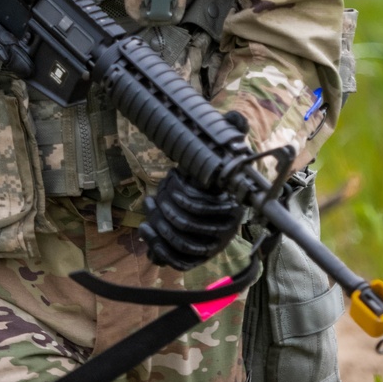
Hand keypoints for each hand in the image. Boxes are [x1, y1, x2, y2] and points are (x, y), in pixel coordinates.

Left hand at [138, 113, 249, 270]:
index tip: (170, 176)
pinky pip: (177, 262)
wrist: (218, 198)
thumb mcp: (223, 150)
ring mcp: (210, 247)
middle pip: (188, 226)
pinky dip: (158, 246)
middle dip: (165, 208)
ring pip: (181, 244)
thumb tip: (236, 119)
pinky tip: (146, 227)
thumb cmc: (217, 172)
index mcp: (232, 207)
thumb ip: (232, 131)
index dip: (182, 195)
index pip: (206, 207)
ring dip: (159, 223)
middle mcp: (225, 231)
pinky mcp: (195, 258)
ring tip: (148, 205)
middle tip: (152, 196)